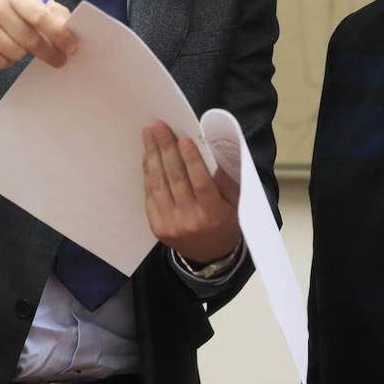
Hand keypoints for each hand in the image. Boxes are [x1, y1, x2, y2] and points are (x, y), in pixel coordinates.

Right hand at [0, 0, 76, 73]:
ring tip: (17, 46)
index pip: (39, 15)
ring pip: (16, 54)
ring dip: (22, 55)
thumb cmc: (0, 13)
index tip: (71, 47)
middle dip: (49, 53)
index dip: (58, 33)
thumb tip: (68, 24)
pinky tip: (2, 51)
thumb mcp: (23, 3)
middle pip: (30, 39)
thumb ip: (48, 11)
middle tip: (59, 60)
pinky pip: (1, 63)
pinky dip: (7, 62)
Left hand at [142, 122, 240, 264]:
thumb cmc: (225, 221)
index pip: (201, 184)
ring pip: (159, 184)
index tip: (184, 138)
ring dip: (153, 156)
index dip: (192, 160)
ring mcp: (170, 225)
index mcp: (213, 214)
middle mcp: (190, 221)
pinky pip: (150, 195)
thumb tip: (214, 148)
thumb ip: (225, 179)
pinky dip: (148, 172)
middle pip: (176, 179)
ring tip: (149, 135)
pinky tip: (148, 155)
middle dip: (166, 149)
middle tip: (159, 127)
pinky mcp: (156, 226)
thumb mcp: (235, 203)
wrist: (209, 256)